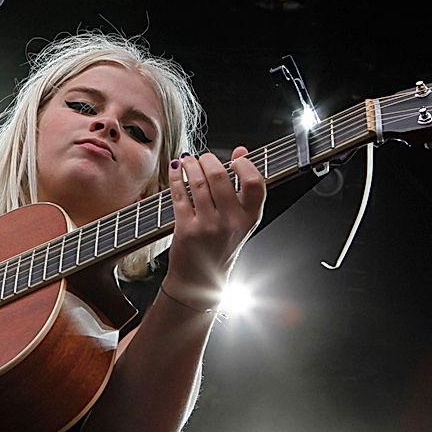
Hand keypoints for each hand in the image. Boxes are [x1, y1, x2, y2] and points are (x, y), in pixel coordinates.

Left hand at [163, 147, 265, 308]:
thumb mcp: (240, 221)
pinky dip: (176, 176)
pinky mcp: (186, 229)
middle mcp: (231, 223)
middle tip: (203, 158)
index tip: (235, 158)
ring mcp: (208, 226)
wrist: (199, 281)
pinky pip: (179, 194)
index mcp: (249, 219)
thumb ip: (243, 187)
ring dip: (190, 165)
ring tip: (188, 161)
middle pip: (220, 176)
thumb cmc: (221, 246)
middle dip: (208, 160)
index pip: (255, 183)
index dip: (245, 164)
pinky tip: (176, 170)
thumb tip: (241, 150)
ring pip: (197, 182)